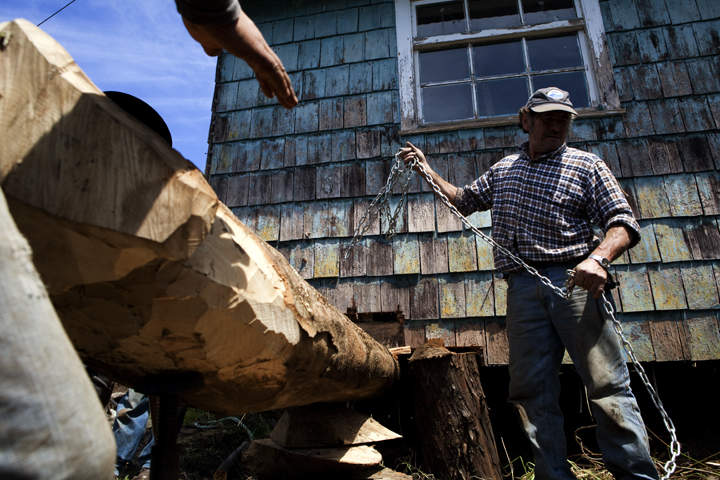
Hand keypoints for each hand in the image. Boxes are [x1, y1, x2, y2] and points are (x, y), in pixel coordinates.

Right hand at [182, 14, 297, 108]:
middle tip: (289, 101)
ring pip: (276, 72)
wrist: (206, 8)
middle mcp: (255, 44)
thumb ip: (211, 46)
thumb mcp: (206, 38)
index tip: (271, 94)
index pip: (260, 66)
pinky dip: (281, 85)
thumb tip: (213, 52)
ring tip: (292, 105)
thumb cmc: (204, 20)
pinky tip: (287, 97)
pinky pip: (273, 71)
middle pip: (273, 70)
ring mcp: (258, 47)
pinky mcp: (257, 50)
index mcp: (245, 44)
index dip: (267, 81)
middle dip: (282, 87)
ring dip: (285, 89)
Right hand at [397, 141, 427, 170]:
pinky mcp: (406, 165)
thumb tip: (406, 142)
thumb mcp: (416, 150)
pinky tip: (413, 158)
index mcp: (408, 153)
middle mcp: (406, 157)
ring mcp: (406, 161)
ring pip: (404, 156)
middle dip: (406, 150)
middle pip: (401, 152)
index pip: (402, 150)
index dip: (404, 149)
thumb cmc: (420, 157)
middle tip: (411, 150)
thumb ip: (411, 147)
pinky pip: (404, 160)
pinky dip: (409, 158)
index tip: (410, 149)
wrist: (423, 164)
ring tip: (414, 156)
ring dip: (410, 154)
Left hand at [571, 258, 607, 298]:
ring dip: (589, 288)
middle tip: (586, 281)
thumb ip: (573, 276)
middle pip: (583, 286)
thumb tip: (570, 284)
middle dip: (584, 285)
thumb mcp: (578, 268)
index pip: (577, 282)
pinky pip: (599, 290)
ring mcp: (596, 277)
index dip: (578, 282)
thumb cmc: (586, 265)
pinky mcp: (602, 280)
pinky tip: (594, 296)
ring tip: (590, 283)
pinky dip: (596, 294)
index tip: (580, 280)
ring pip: (590, 289)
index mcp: (582, 270)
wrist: (597, 261)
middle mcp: (589, 274)